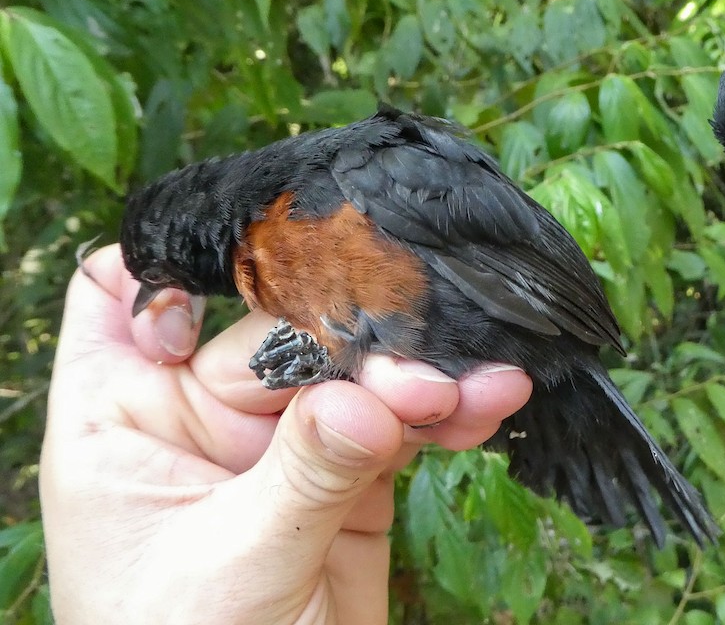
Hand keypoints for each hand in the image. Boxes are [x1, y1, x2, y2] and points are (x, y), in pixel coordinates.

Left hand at [40, 245, 532, 624]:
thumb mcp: (235, 564)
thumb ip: (305, 472)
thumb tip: (373, 396)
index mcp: (126, 415)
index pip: (134, 298)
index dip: (181, 272)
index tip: (261, 276)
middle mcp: (201, 413)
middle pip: (280, 329)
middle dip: (355, 341)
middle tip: (423, 373)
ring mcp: (280, 441)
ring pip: (353, 372)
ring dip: (421, 375)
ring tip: (482, 387)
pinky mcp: (348, 473)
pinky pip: (401, 422)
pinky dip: (447, 415)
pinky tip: (488, 406)